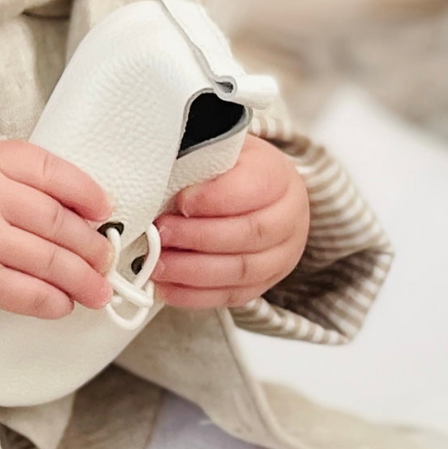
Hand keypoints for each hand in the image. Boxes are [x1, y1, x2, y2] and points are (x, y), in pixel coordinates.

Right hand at [0, 140, 113, 339]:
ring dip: (84, 279)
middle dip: (93, 244)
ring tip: (99, 290)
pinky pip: (28, 295)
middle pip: (59, 221)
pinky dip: (53, 302)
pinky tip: (63, 304)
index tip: (103, 208)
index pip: (51, 170)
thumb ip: (7, 172)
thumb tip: (66, 200)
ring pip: (52, 261)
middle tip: (106, 257)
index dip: (86, 190)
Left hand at [153, 135, 308, 309]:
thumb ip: (200, 163)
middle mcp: (288, 219)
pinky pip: (231, 296)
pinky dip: (195, 295)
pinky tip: (167, 288)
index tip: (181, 201)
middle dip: (198, 238)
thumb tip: (161, 178)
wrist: (263, 193)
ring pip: (241, 271)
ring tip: (158, 264)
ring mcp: (281, 256)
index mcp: (279, 177)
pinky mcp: (263, 283)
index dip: (214, 199)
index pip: (252, 190)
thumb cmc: (234, 170)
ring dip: (193, 270)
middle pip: (248, 234)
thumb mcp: (221, 151)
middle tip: (162, 234)